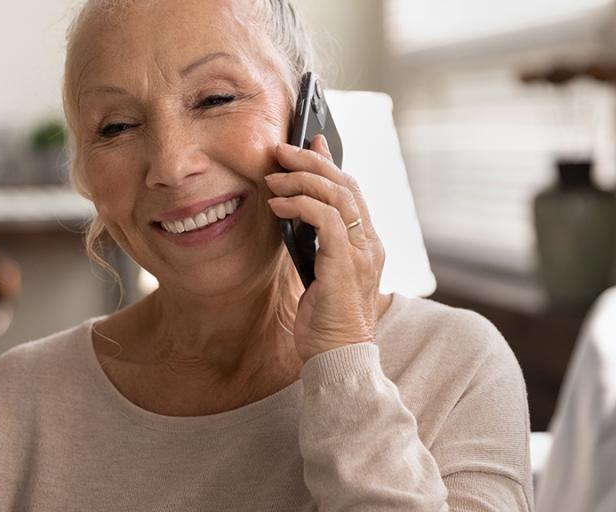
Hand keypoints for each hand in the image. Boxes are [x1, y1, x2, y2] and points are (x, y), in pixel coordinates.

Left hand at [265, 135, 385, 362]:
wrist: (338, 357)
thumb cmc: (326, 321)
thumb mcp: (319, 273)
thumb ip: (316, 244)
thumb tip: (297, 216)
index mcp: (366, 244)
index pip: (351, 191)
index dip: (330, 163)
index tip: (310, 141)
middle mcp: (370, 243)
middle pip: (346, 184)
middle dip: (312, 160)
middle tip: (282, 149)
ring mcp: (362, 253)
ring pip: (338, 195)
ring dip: (302, 179)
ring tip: (274, 176)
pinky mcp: (346, 264)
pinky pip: (326, 219)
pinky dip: (301, 205)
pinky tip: (278, 205)